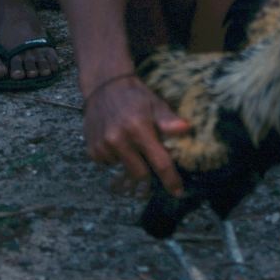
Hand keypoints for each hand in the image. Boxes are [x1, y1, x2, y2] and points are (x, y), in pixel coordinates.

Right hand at [82, 74, 190, 196]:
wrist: (104, 86)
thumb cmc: (135, 97)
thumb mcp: (155, 104)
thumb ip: (169, 120)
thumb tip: (187, 128)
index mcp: (138, 129)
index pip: (159, 162)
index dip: (170, 180)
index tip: (178, 192)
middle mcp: (118, 139)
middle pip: (140, 173)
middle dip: (149, 172)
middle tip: (150, 160)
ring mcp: (103, 146)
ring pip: (124, 169)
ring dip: (130, 162)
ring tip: (130, 142)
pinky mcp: (92, 149)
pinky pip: (109, 164)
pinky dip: (116, 158)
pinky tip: (116, 141)